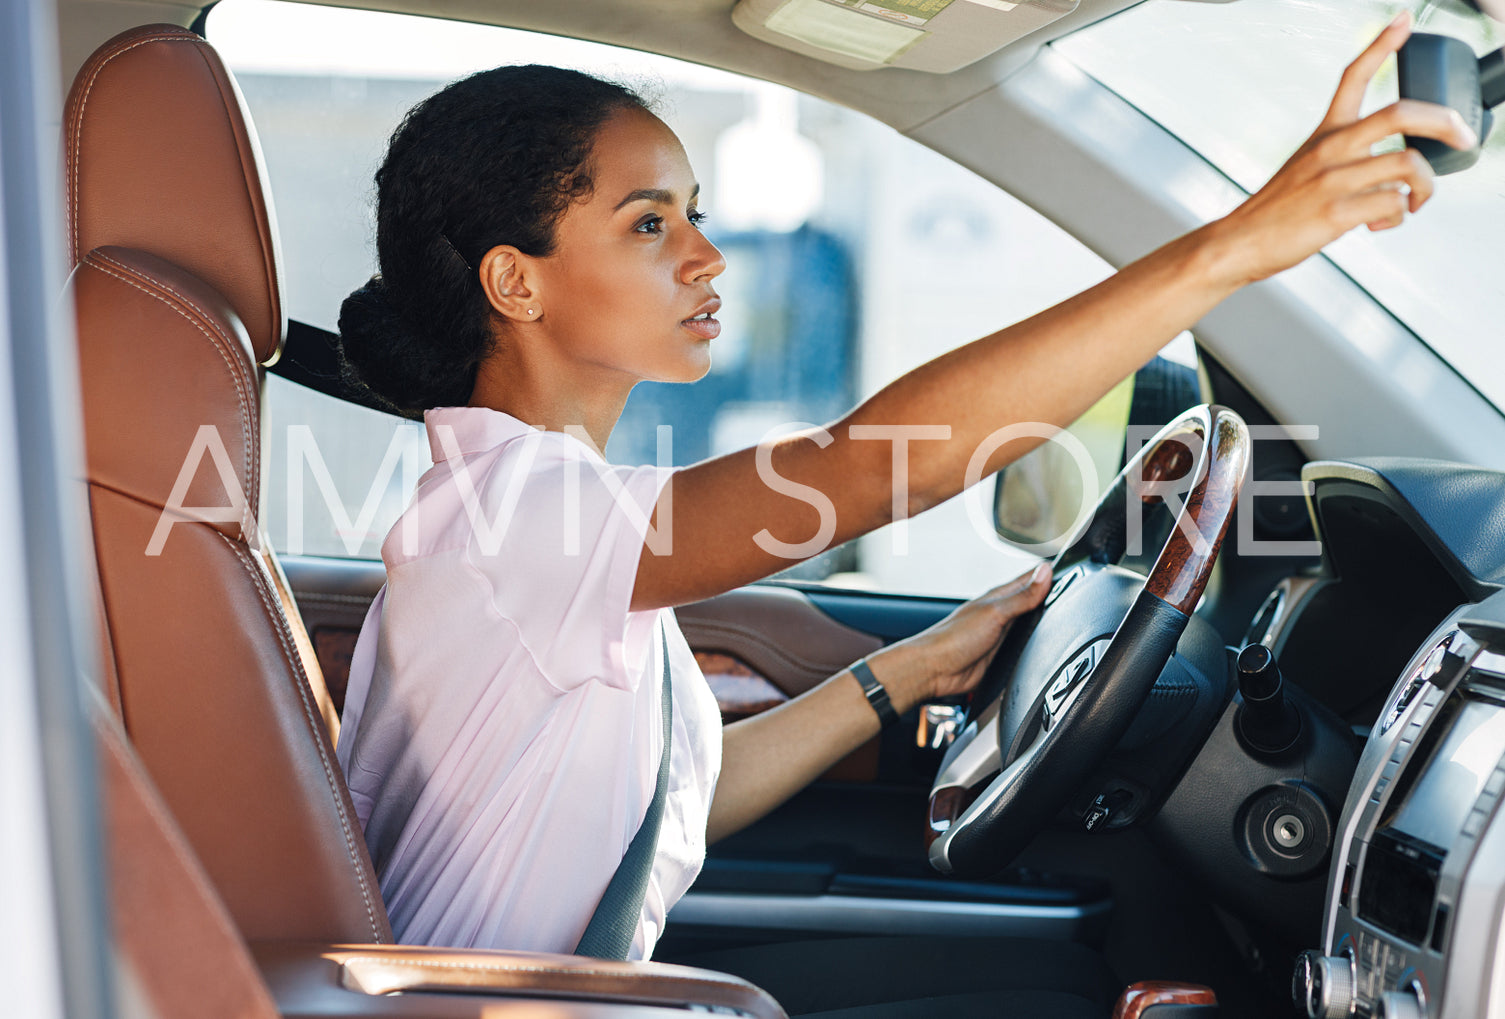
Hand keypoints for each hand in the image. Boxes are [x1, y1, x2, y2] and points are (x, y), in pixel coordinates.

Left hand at [867, 562, 1051, 712]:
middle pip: (1032, 601)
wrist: (935, 669)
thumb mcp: (995, 613)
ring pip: (1029, 623)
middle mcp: (1000, 614)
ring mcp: (1000, 634)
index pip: (1030, 579)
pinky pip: (1023, 645)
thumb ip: (1022, 596)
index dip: (1048, 573)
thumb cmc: (954, 639)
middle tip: (1073, 587)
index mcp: (999, 597)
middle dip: (1050, 595)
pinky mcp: (1000, 655)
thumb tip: (1045, 572)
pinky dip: (1034, 642)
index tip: (1069, 566)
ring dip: (1042, 618)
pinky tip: (1042, 643)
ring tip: (1062, 611)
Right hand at [1211, 11, 1477, 284]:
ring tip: (1415, 201)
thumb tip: (1397, 177)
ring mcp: (1333, 179)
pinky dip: (1396, 217)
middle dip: (1445, 123)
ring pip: (1407, 164)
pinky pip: (1392, 204)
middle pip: (1401, 113)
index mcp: (1324, 134)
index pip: (1353, 77)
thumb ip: (1351, 162)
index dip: (1381, 45)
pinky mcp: (1336, 212)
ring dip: (1425, 186)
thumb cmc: (1276, 211)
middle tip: (1461, 139)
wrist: (1237, 243)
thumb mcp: (1307, 169)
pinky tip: (1378, 224)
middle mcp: (1330, 149)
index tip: (1403, 21)